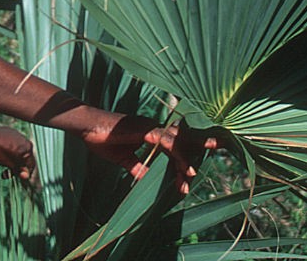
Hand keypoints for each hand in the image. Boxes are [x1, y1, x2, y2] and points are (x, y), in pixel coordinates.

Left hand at [0, 124, 36, 181]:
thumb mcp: (10, 164)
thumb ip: (19, 170)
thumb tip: (26, 176)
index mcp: (28, 148)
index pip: (31, 165)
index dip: (24, 173)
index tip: (17, 177)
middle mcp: (26, 141)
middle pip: (25, 158)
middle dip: (17, 166)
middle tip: (7, 172)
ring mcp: (19, 136)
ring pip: (19, 152)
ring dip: (13, 159)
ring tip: (3, 164)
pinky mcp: (12, 133)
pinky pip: (14, 144)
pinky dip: (10, 151)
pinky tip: (2, 153)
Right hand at [80, 115, 218, 195]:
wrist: (86, 126)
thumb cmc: (102, 138)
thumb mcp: (123, 158)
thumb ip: (136, 167)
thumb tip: (145, 180)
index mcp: (150, 133)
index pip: (174, 140)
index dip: (189, 148)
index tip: (200, 161)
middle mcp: (153, 128)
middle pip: (182, 137)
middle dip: (201, 142)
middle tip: (220, 146)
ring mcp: (150, 128)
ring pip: (177, 142)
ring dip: (189, 159)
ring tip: (197, 174)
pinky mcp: (144, 130)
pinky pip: (166, 143)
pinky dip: (178, 155)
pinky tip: (186, 167)